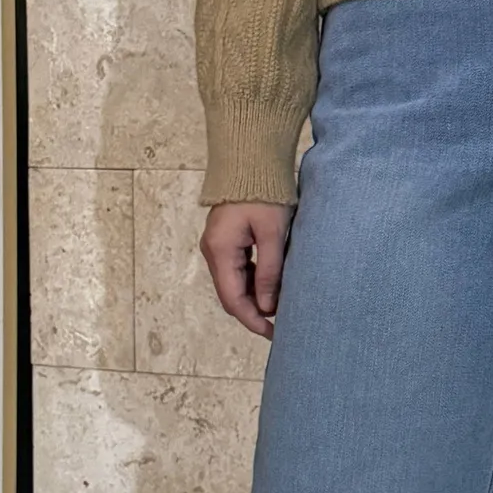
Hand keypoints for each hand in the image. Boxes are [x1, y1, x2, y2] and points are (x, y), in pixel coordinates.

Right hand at [200, 201, 295, 338]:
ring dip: (254, 297)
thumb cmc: (264, 193)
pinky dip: (253, 282)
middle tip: (279, 325)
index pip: (233, 299)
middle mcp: (212, 251)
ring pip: (234, 283)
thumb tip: (269, 306)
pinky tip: (271, 285)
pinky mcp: (225, 239)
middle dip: (253, 312)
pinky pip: (236, 269)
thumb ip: (269, 271)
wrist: (250, 159)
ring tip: (279, 307)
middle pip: (230, 294)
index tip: (273, 333)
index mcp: (220, 251)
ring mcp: (217, 245)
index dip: (252, 320)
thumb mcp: (272, 233)